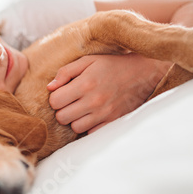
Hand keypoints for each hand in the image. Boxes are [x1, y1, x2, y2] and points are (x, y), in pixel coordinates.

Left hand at [47, 54, 171, 133]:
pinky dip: (88, 126)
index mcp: (85, 84)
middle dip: (62, 110)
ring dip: (74, 119)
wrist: (142, 73)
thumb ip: (65, 72)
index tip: (63, 93)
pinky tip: (92, 115)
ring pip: (75, 127)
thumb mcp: (87, 61)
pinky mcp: (113, 122)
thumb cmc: (112, 65)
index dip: (55, 97)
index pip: (55, 101)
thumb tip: (50, 87)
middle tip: (70, 102)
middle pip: (62, 117)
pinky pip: (91, 133)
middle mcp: (94, 101)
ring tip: (81, 108)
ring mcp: (104, 114)